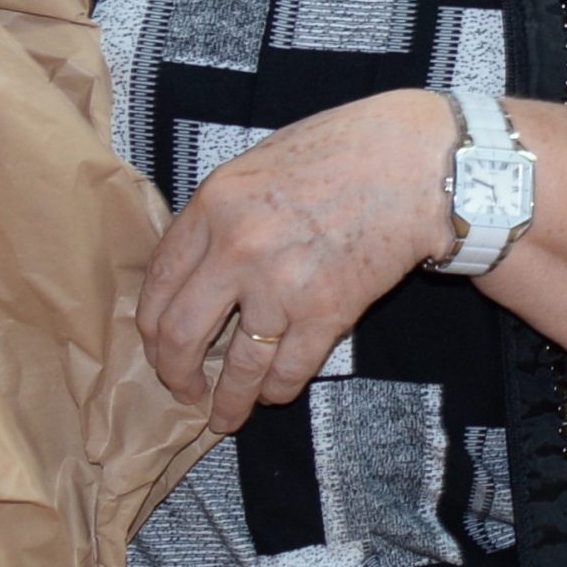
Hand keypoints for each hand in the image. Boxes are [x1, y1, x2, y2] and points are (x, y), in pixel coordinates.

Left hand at [137, 91, 460, 432]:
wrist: (415, 160)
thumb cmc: (343, 148)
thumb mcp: (260, 164)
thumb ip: (224, 212)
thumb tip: (198, 264)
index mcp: (214, 204)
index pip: (158, 282)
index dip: (151, 326)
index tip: (157, 343)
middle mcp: (237, 249)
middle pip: (180, 334)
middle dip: (175, 372)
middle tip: (182, 387)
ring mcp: (281, 285)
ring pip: (236, 367)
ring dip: (227, 401)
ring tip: (223, 417)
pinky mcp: (327, 312)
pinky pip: (288, 370)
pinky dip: (276, 390)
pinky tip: (273, 393)